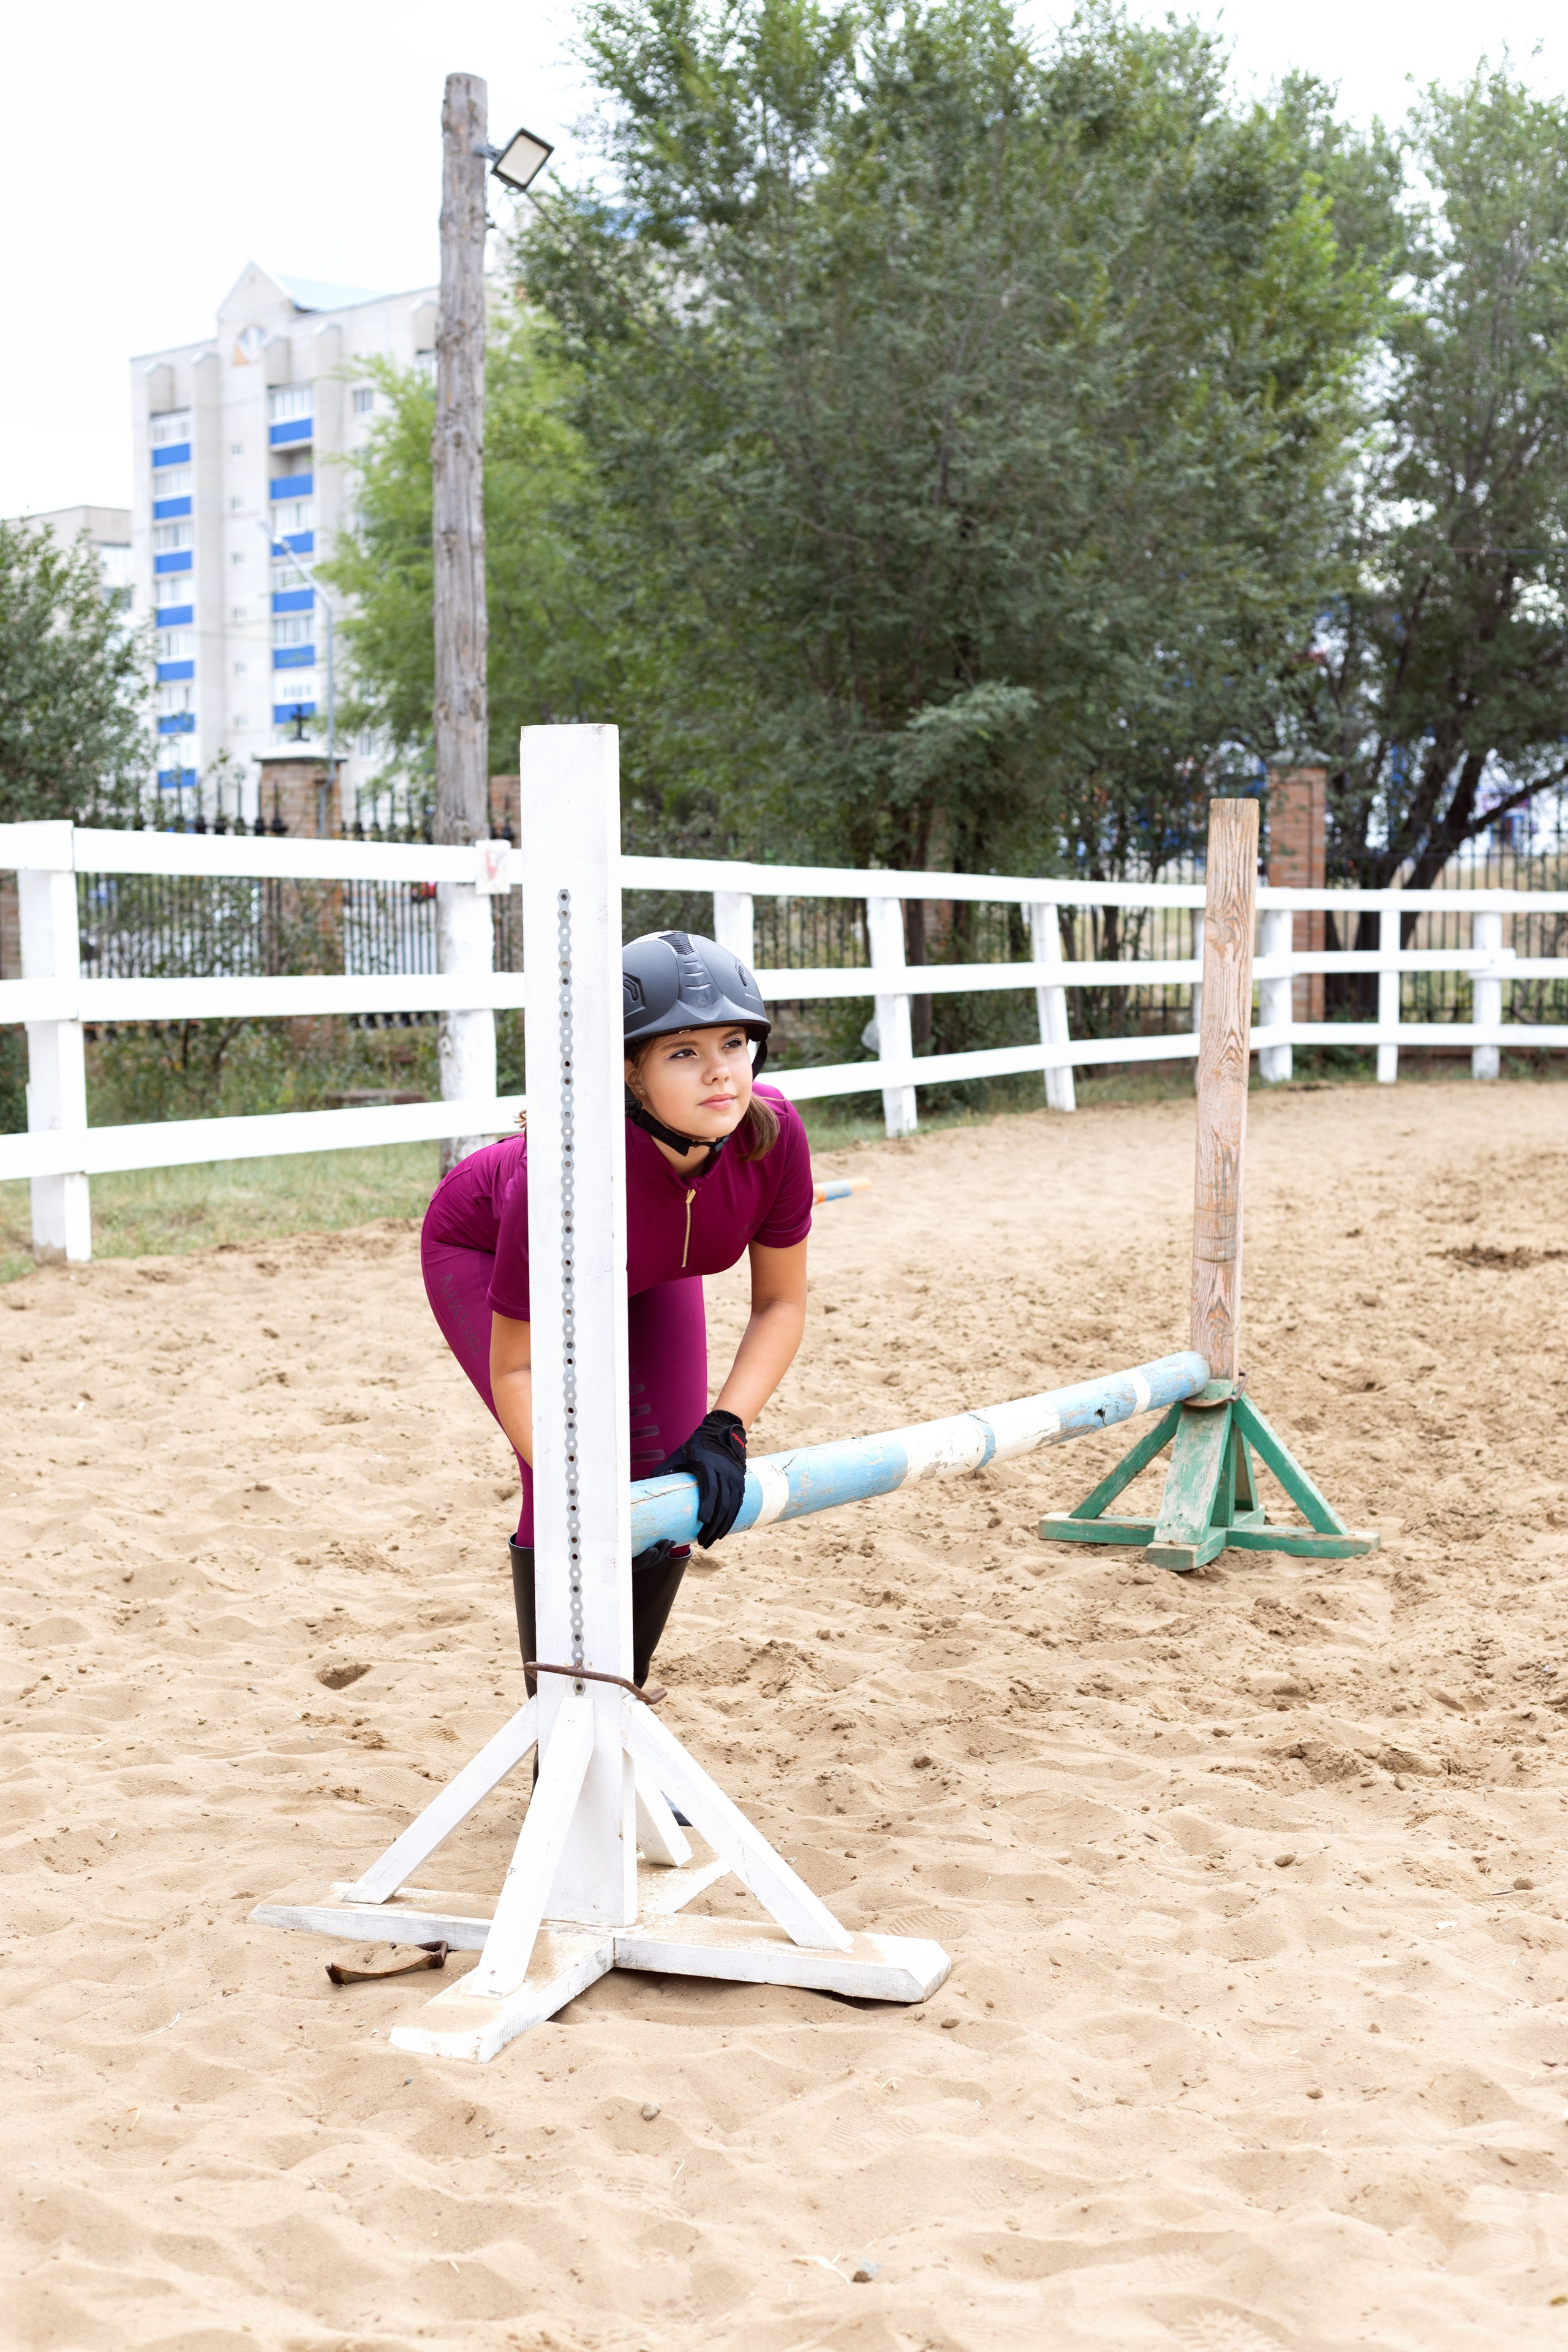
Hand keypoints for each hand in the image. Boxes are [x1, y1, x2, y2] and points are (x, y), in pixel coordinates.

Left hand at [656, 1409, 748, 1546]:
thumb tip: (649, 1483)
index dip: (707, 1507)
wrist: (722, 1432)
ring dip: (723, 1526)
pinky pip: (738, 1503)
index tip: (702, 1522)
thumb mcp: (680, 1454)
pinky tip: (725, 1530)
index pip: (710, 1490)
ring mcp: (734, 1478)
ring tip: (713, 1540)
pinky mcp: (740, 1481)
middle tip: (704, 1542)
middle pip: (722, 1504)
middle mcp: (724, 1473)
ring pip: (732, 1507)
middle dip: (714, 1526)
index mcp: (708, 1466)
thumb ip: (666, 1468)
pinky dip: (732, 1518)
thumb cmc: (697, 1445)